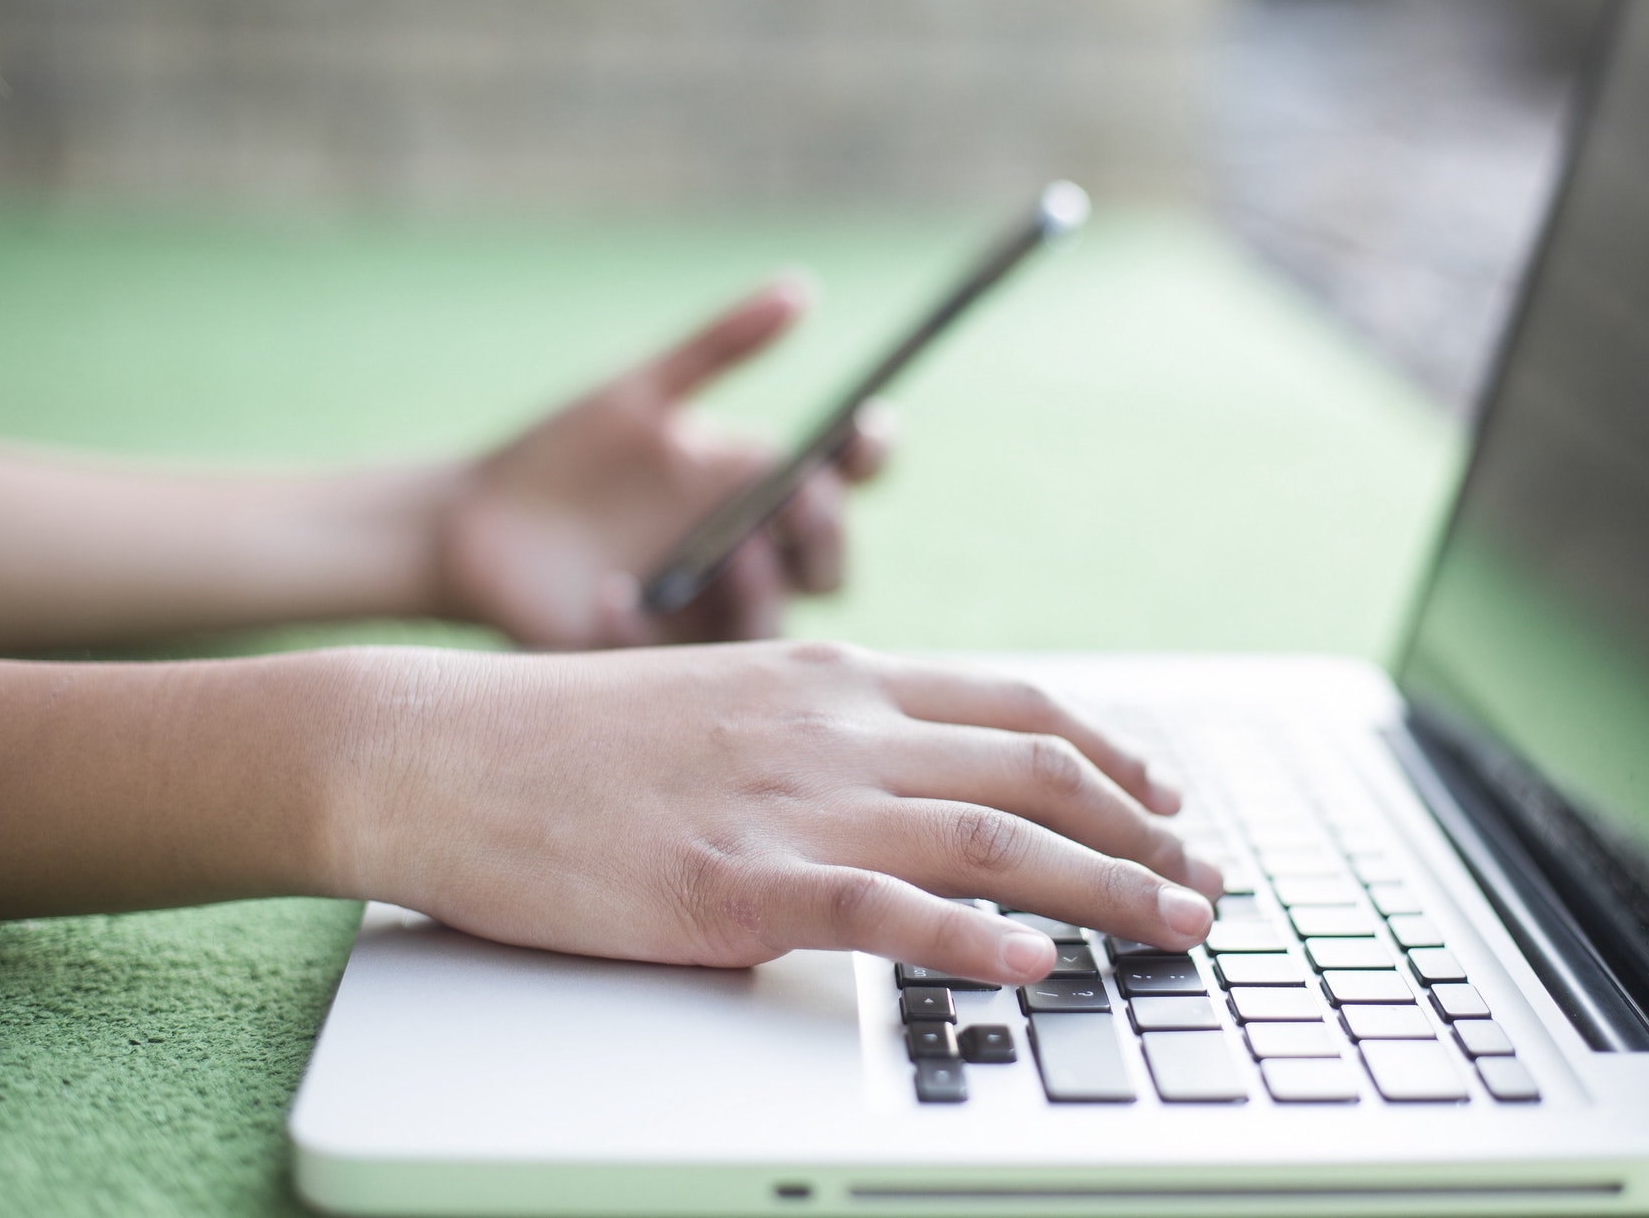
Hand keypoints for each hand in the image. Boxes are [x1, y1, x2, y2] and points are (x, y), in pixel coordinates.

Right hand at [332, 642, 1222, 983]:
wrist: (438, 748)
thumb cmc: (566, 737)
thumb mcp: (721, 702)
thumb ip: (817, 734)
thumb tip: (897, 786)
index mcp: (831, 680)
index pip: (1015, 706)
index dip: (1111, 752)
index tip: (1168, 795)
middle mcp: (833, 727)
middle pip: (1034, 772)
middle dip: (1143, 830)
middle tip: (1209, 881)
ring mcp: (789, 803)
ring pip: (990, 840)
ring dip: (1105, 887)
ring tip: (1179, 928)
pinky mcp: (733, 884)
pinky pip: (880, 912)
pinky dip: (969, 941)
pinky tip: (1031, 968)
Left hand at [434, 277, 890, 647]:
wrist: (471, 522)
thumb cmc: (562, 454)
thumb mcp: (641, 393)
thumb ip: (721, 345)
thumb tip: (802, 288)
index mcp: (756, 490)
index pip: (843, 481)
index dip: (868, 457)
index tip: (861, 426)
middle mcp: (749, 557)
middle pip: (828, 565)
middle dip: (827, 533)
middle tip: (798, 498)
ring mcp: (705, 616)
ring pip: (774, 628)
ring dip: (767, 590)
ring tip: (733, 552)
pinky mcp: (651, 663)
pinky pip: (674, 663)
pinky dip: (645, 628)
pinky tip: (610, 594)